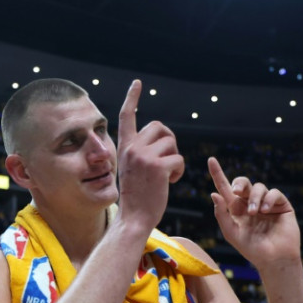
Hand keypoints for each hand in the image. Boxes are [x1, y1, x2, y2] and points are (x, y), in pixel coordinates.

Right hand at [116, 80, 183, 231]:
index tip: (137, 83)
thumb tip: (161, 141)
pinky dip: (179, 171)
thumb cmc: (136, 198)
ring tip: (167, 175)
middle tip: (167, 159)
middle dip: (169, 141)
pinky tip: (170, 182)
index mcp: (124, 147)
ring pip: (171, 143)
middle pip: (159, 126)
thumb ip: (141, 152)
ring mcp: (144, 157)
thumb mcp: (132, 169)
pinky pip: (179, 159)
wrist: (133, 219)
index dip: (132, 98)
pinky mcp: (158, 167)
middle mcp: (132, 148)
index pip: (126, 116)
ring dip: (175, 158)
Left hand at [208, 157, 300, 266]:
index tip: (211, 160)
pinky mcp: (282, 205)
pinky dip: (269, 199)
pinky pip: (274, 193)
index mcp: (235, 209)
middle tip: (236, 191)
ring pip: (259, 187)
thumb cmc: (251, 249)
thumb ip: (222, 214)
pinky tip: (266, 210)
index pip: (225, 188)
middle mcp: (249, 203)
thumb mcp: (231, 233)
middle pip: (243, 183)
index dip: (218, 174)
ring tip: (254, 212)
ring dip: (254, 197)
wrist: (274, 259)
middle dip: (239, 183)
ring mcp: (266, 203)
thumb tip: (214, 194)